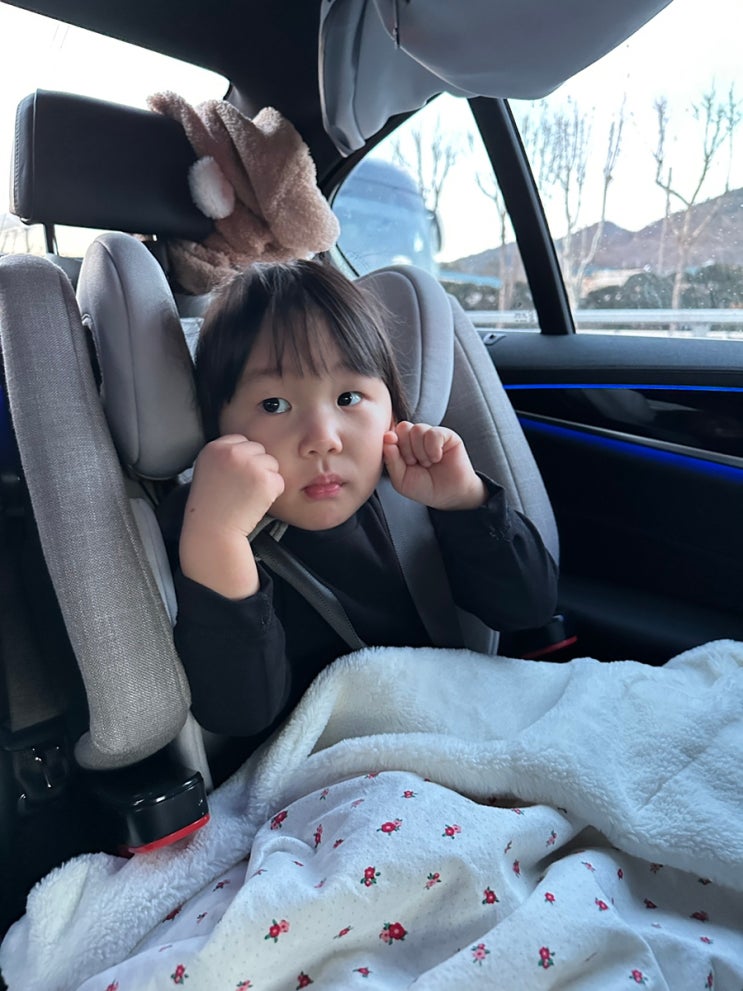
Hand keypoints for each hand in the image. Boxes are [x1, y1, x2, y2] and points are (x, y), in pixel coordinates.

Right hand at [179, 434, 284, 597]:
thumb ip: (225, 455)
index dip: (242, 459)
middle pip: (259, 449)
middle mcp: (232, 452)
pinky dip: (272, 493)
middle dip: (256, 467)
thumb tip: (249, 448)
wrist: (212, 530)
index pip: (241, 440)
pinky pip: (279, 481)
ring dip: (265, 479)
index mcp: (215, 448)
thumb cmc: (210, 506)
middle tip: (242, 488)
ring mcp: (250, 464)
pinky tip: (255, 502)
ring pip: (271, 464)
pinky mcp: (265, 479)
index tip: (235, 476)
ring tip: (247, 496)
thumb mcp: (207, 470)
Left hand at [383, 421, 486, 510]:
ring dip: (421, 451)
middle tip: (414, 463)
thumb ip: (391, 460)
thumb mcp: (401, 480)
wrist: (449, 496)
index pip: (391, 433)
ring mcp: (431, 435)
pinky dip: (433, 449)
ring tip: (427, 463)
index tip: (397, 455)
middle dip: (406, 448)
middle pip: (403, 427)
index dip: (392, 442)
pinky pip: (433, 433)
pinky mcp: (446, 434)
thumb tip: (387, 437)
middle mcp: (415, 438)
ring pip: (418, 429)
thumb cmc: (425, 488)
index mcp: (401, 446)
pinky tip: (437, 458)